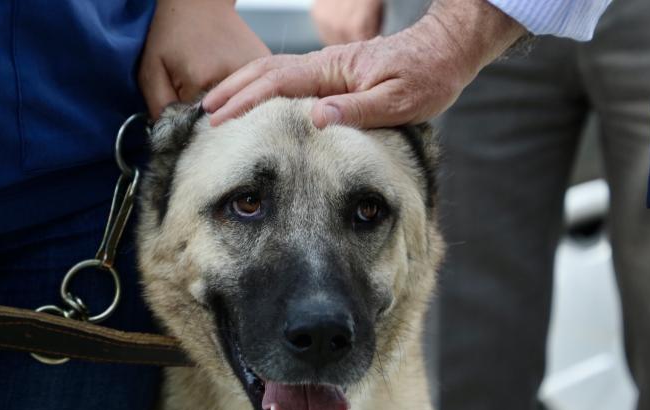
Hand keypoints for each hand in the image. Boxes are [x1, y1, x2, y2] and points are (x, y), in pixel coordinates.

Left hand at [139, 0, 270, 118]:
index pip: (199, 124)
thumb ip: (159, 105)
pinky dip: (245, 94)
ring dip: (231, 107)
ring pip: (243, 106)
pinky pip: (256, 92)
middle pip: (224, 117)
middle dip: (211, 118)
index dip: (190, 125)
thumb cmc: (174, 31)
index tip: (186, 120)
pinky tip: (235, 86)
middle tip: (202, 106)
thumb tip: (174, 137)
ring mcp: (254, 68)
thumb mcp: (152, 68)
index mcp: (203, 79)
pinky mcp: (264, 62)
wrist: (199, 1)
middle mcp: (233, 75)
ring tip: (220, 93)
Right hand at [203, 0, 524, 128]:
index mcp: (333, 70)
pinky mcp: (333, 74)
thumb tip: (315, 118)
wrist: (445, 51)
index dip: (245, 101)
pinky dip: (262, 87)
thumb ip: (356, 110)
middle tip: (204, 114)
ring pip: (273, 73)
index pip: (278, 84)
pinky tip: (254, 101)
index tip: (219, 117)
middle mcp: (325, 65)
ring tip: (216, 105)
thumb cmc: (428, 77)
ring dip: (242, 87)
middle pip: (266, 73)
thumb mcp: (399, 101)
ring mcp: (327, 68)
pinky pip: (287, 79)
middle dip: (233, 91)